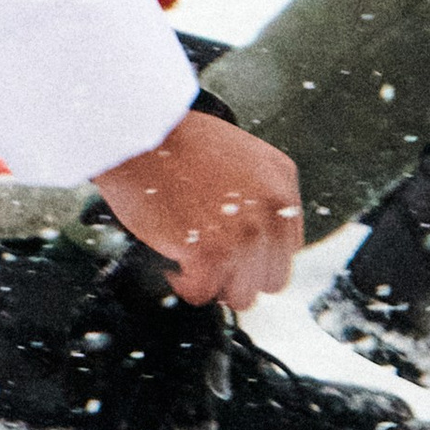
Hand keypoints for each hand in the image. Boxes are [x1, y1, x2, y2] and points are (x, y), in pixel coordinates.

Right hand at [94, 108, 299, 310]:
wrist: (142, 134)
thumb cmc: (179, 143)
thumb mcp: (244, 157)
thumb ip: (260, 196)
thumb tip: (261, 243)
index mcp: (282, 183)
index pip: (287, 248)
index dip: (257, 254)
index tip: (233, 249)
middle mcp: (271, 211)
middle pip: (270, 279)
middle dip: (239, 274)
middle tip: (210, 258)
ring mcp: (244, 234)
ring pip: (240, 296)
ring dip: (213, 282)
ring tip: (192, 258)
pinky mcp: (210, 253)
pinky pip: (203, 295)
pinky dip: (185, 285)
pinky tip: (175, 262)